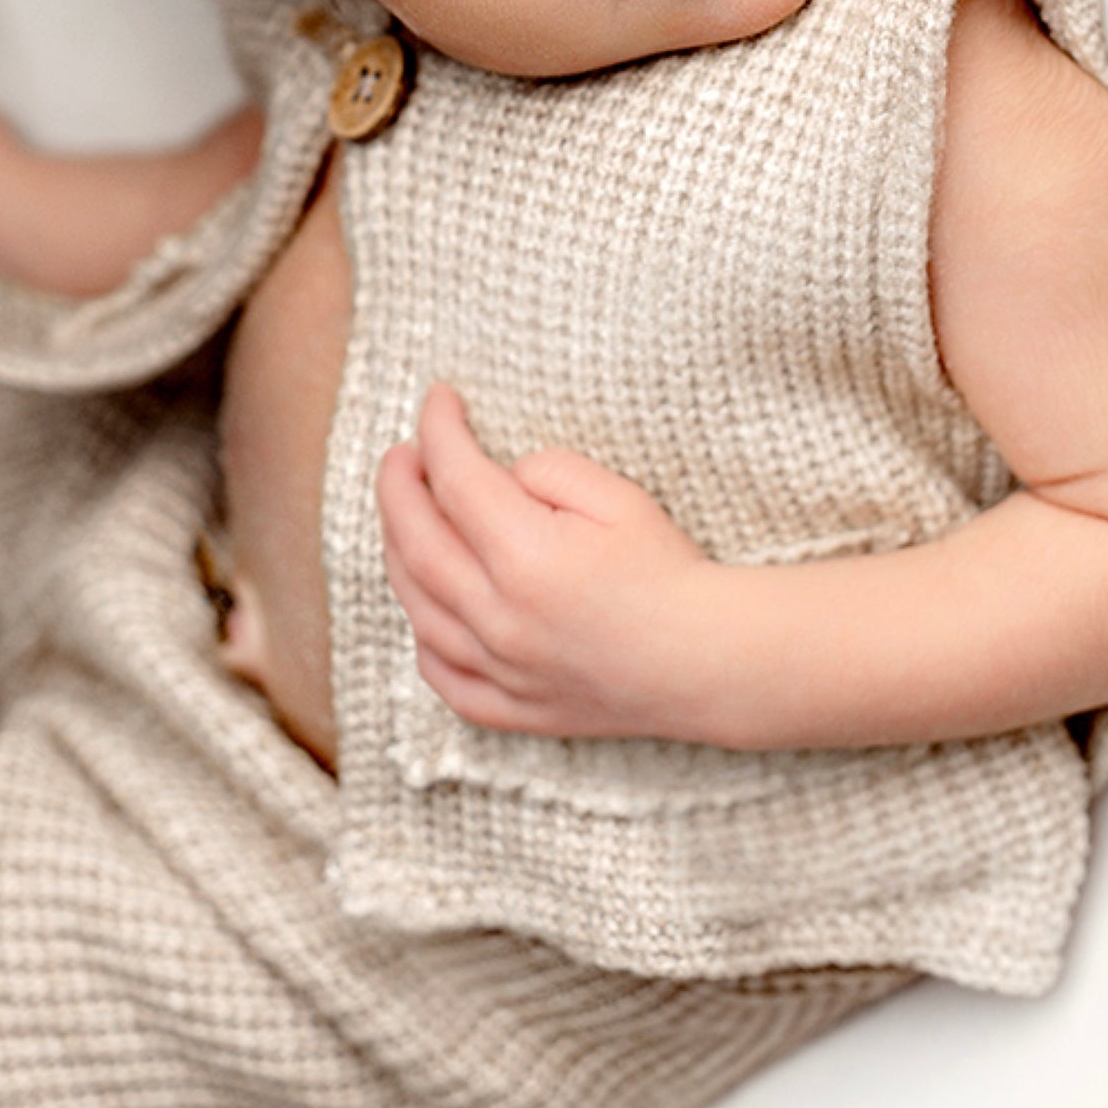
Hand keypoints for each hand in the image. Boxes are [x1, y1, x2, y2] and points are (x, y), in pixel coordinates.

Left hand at [375, 383, 716, 739]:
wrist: (710, 660)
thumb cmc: (669, 571)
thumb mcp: (618, 497)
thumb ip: (547, 472)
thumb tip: (496, 479)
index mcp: (525, 557)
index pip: (455, 479)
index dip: (438, 430)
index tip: (437, 399)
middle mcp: (500, 617)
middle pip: (415, 542)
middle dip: (397, 488)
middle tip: (402, 454)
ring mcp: (502, 669)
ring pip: (417, 609)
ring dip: (397, 553)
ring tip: (404, 517)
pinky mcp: (515, 708)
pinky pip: (444, 678)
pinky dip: (423, 639)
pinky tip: (427, 608)